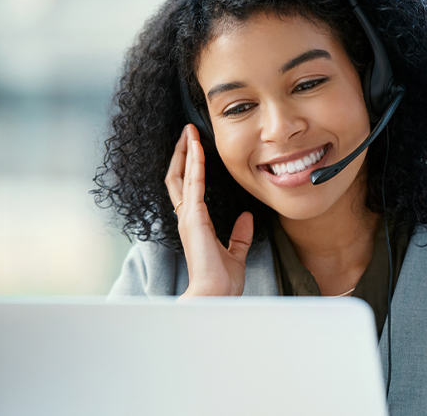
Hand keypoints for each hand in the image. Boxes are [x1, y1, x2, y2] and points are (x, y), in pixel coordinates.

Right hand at [165, 124, 253, 296]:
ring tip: (189, 132)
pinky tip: (197, 147)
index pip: (189, 188)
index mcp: (196, 224)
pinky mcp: (193, 217)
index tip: (195, 148)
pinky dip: (194, 163)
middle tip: (187, 133)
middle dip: (182, 154)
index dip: (190, 167)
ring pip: (181, 176)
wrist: (215, 295)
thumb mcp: (236, 252)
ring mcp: (188, 216)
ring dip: (186, 152)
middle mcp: (187, 217)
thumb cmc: (221, 281)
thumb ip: (240, 234)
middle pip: (178, 178)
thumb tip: (247, 217)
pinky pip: (193, 183)